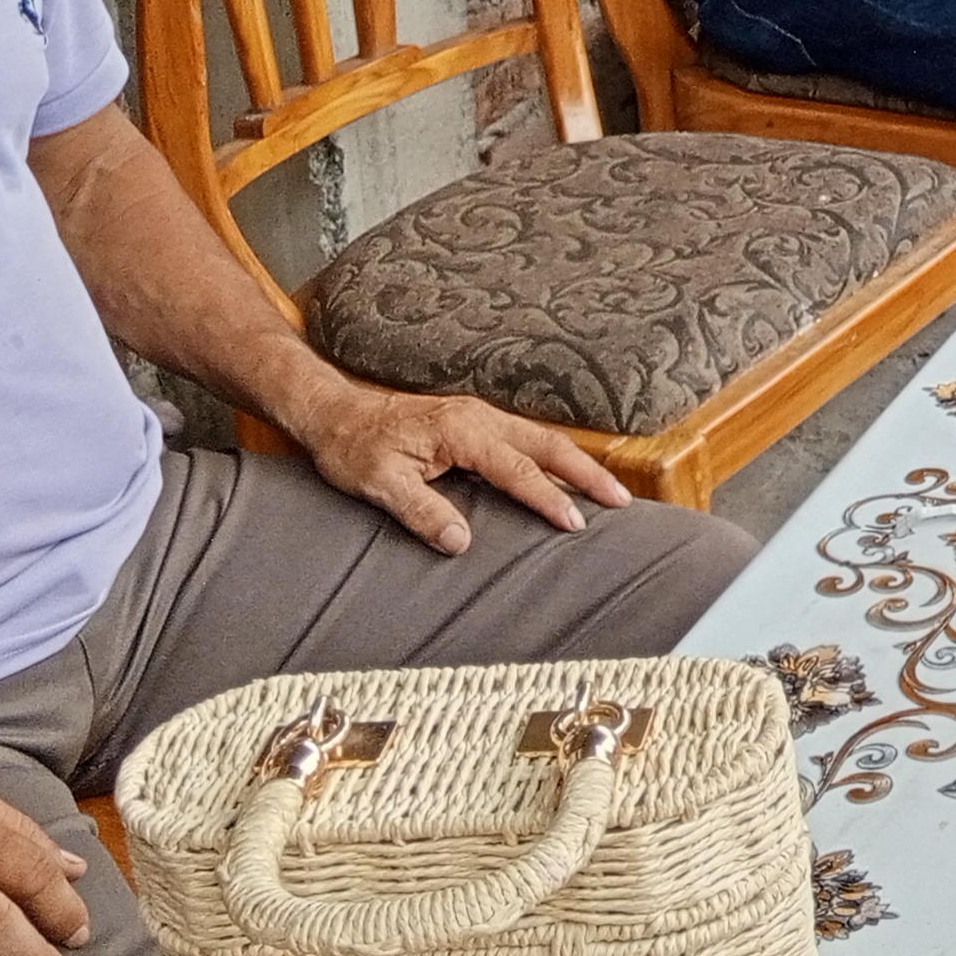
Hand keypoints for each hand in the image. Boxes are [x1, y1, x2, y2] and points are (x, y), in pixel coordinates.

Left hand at [282, 379, 630, 554]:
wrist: (334, 413)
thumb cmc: (354, 448)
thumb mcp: (379, 484)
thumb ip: (422, 511)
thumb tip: (460, 542)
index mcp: (461, 432)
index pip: (517, 469)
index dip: (548, 498)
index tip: (576, 523)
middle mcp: (479, 418)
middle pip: (547, 444)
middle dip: (587, 472)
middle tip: (620, 501)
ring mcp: (479, 416)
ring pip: (541, 438)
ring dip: (576, 463)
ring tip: (607, 490)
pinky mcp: (474, 422)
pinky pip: (526, 438)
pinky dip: (554, 456)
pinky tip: (563, 473)